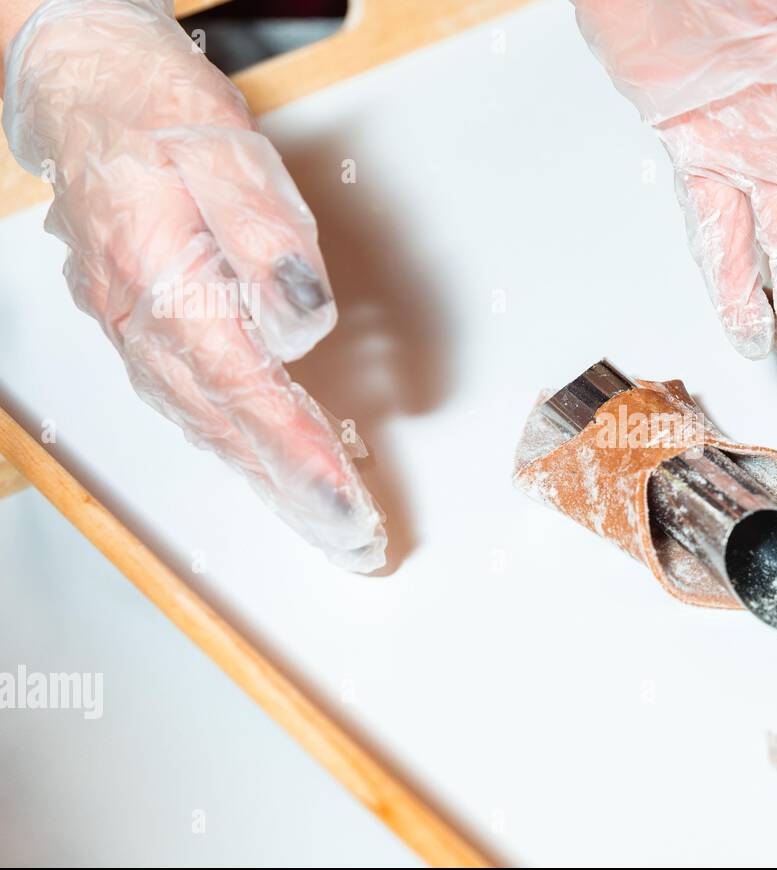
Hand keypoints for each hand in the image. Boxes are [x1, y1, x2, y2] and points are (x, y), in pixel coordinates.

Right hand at [2, 0, 385, 570]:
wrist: (85, 84)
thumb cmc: (157, 112)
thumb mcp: (225, 152)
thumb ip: (268, 236)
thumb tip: (306, 316)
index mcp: (163, 279)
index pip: (244, 387)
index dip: (297, 449)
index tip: (343, 499)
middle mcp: (140, 321)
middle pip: (226, 426)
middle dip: (293, 489)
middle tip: (351, 538)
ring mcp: (133, 330)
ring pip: (206, 424)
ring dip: (267, 479)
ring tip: (324, 521)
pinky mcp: (141, 329)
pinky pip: (192, 404)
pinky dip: (236, 444)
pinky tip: (267, 466)